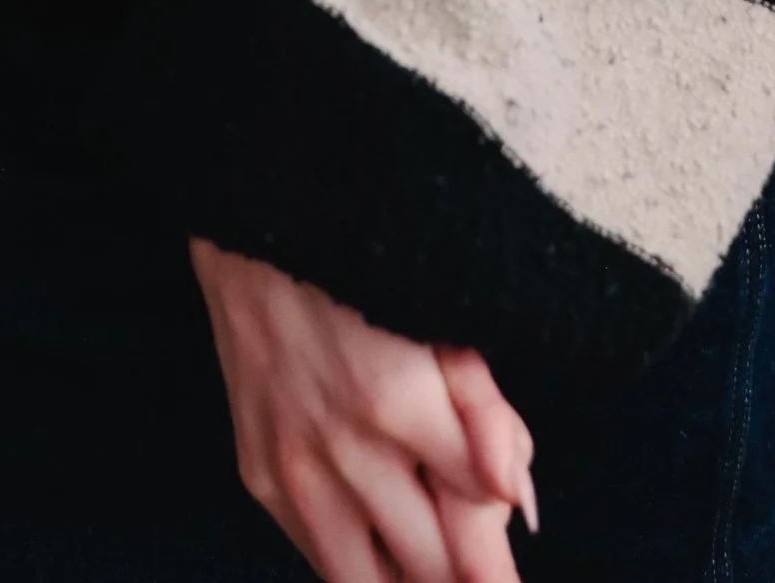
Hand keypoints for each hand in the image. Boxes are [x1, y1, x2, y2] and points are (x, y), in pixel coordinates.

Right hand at [190, 235, 536, 582]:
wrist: (256, 226)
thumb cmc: (365, 266)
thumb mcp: (443, 319)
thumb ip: (488, 413)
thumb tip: (518, 501)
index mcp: (398, 403)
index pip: (478, 525)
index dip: (502, 548)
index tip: (509, 553)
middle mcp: (340, 452)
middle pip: (431, 568)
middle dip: (467, 570)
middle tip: (481, 555)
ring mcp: (293, 472)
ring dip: (411, 578)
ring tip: (435, 559)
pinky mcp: (258, 477)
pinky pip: (318, 557)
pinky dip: (358, 560)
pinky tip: (384, 539)